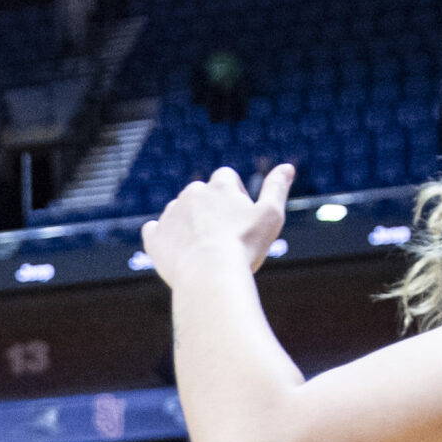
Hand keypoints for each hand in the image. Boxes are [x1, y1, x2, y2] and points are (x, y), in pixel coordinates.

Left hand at [140, 164, 293, 283]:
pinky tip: (173, 249)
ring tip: (202, 249)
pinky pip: (153, 230)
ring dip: (188, 223)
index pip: (226, 178)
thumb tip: (288, 167)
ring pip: (178, 211)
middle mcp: (191, 193)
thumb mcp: (270, 215)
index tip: (240, 216)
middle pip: (200, 193)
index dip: (234, 194)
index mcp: (219, 186)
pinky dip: (162, 237)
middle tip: (223, 236)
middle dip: (210, 209)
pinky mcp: (154, 237)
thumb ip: (277, 189)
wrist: (209, 273)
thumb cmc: (244, 245)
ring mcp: (170, 214)